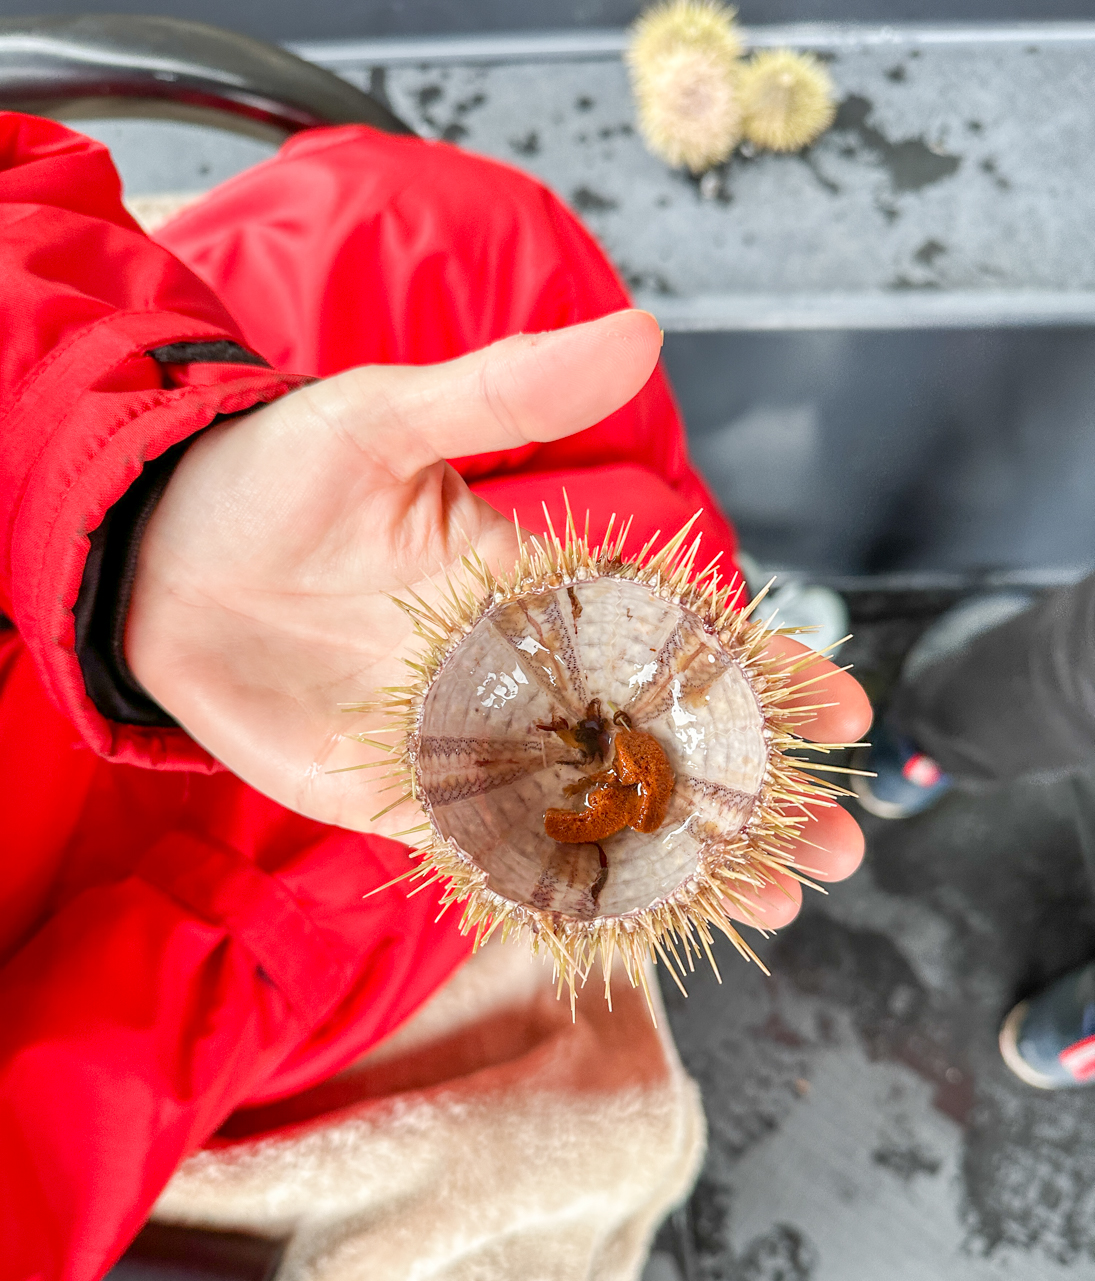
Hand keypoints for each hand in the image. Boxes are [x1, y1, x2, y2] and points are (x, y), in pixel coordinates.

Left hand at [127, 309, 869, 928]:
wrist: (155, 562)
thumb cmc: (271, 477)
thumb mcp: (389, 420)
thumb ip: (511, 396)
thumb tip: (643, 335)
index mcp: (536, 588)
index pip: (673, 634)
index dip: (760, 671)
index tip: (842, 703)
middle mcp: (518, 678)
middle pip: (660, 745)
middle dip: (750, 795)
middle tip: (838, 847)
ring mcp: (467, 749)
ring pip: (599, 814)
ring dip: (685, 861)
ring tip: (774, 902)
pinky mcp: (404, 804)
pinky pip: (500, 857)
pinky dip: (571, 890)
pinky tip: (643, 925)